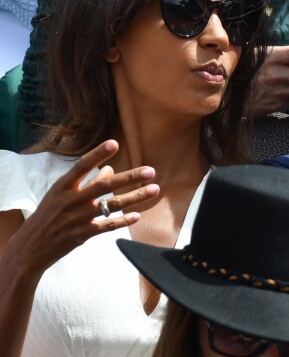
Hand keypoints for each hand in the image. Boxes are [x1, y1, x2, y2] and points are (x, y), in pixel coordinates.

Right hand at [3, 140, 158, 277]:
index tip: (114, 143)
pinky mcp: (82, 235)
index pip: (82, 166)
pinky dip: (123, 220)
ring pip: (112, 205)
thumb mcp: (61, 195)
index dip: (97, 154)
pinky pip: (108, 225)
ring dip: (135, 197)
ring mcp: (77, 219)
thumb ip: (86, 181)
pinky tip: (138, 215)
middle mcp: (70, 201)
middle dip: (129, 177)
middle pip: (104, 186)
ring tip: (155, 189)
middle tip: (151, 171)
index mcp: (62, 187)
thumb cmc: (49, 215)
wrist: (29, 249)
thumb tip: (110, 169)